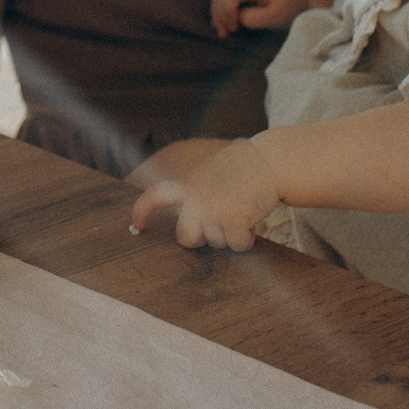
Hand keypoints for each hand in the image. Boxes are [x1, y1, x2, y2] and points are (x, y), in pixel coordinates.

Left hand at [128, 137, 281, 251]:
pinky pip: (237, 245)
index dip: (143, 213)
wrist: (268, 162)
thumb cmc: (242, 169)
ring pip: (215, 243)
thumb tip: (190, 226)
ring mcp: (212, 211)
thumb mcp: (209, 173)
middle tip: (218, 226)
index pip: (155, 197)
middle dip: (201, 239)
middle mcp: (194, 199)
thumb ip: (195, 193)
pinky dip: (247, 239)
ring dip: (230, 234)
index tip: (139, 226)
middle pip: (186, 238)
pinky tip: (252, 221)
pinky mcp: (232, 221)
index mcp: (187, 185)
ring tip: (241, 211)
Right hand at [211, 0, 305, 37]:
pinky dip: (219, 9)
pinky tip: (221, 24)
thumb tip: (236, 17)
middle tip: (225, 32)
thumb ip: (254, 18)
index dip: (227, 11)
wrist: (298, 0)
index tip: (234, 27)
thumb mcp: (276, 17)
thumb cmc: (290, 9)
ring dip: (217, 13)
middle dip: (219, 13)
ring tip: (223, 31)